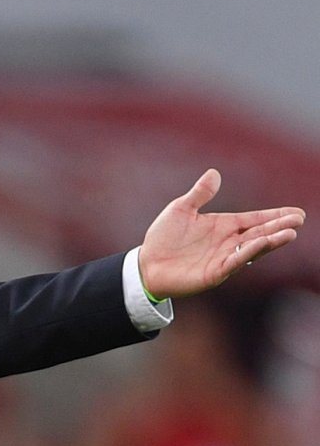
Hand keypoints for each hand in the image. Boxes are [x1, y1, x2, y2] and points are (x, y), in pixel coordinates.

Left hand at [138, 169, 303, 298]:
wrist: (146, 264)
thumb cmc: (163, 238)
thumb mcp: (180, 210)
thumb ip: (199, 194)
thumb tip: (214, 173)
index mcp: (224, 226)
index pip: (255, 219)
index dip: (275, 216)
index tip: (297, 213)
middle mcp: (228, 242)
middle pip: (260, 233)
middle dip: (279, 227)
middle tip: (298, 220)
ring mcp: (223, 258)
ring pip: (252, 248)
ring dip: (270, 241)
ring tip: (289, 233)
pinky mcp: (214, 273)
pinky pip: (234, 261)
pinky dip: (248, 252)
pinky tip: (261, 243)